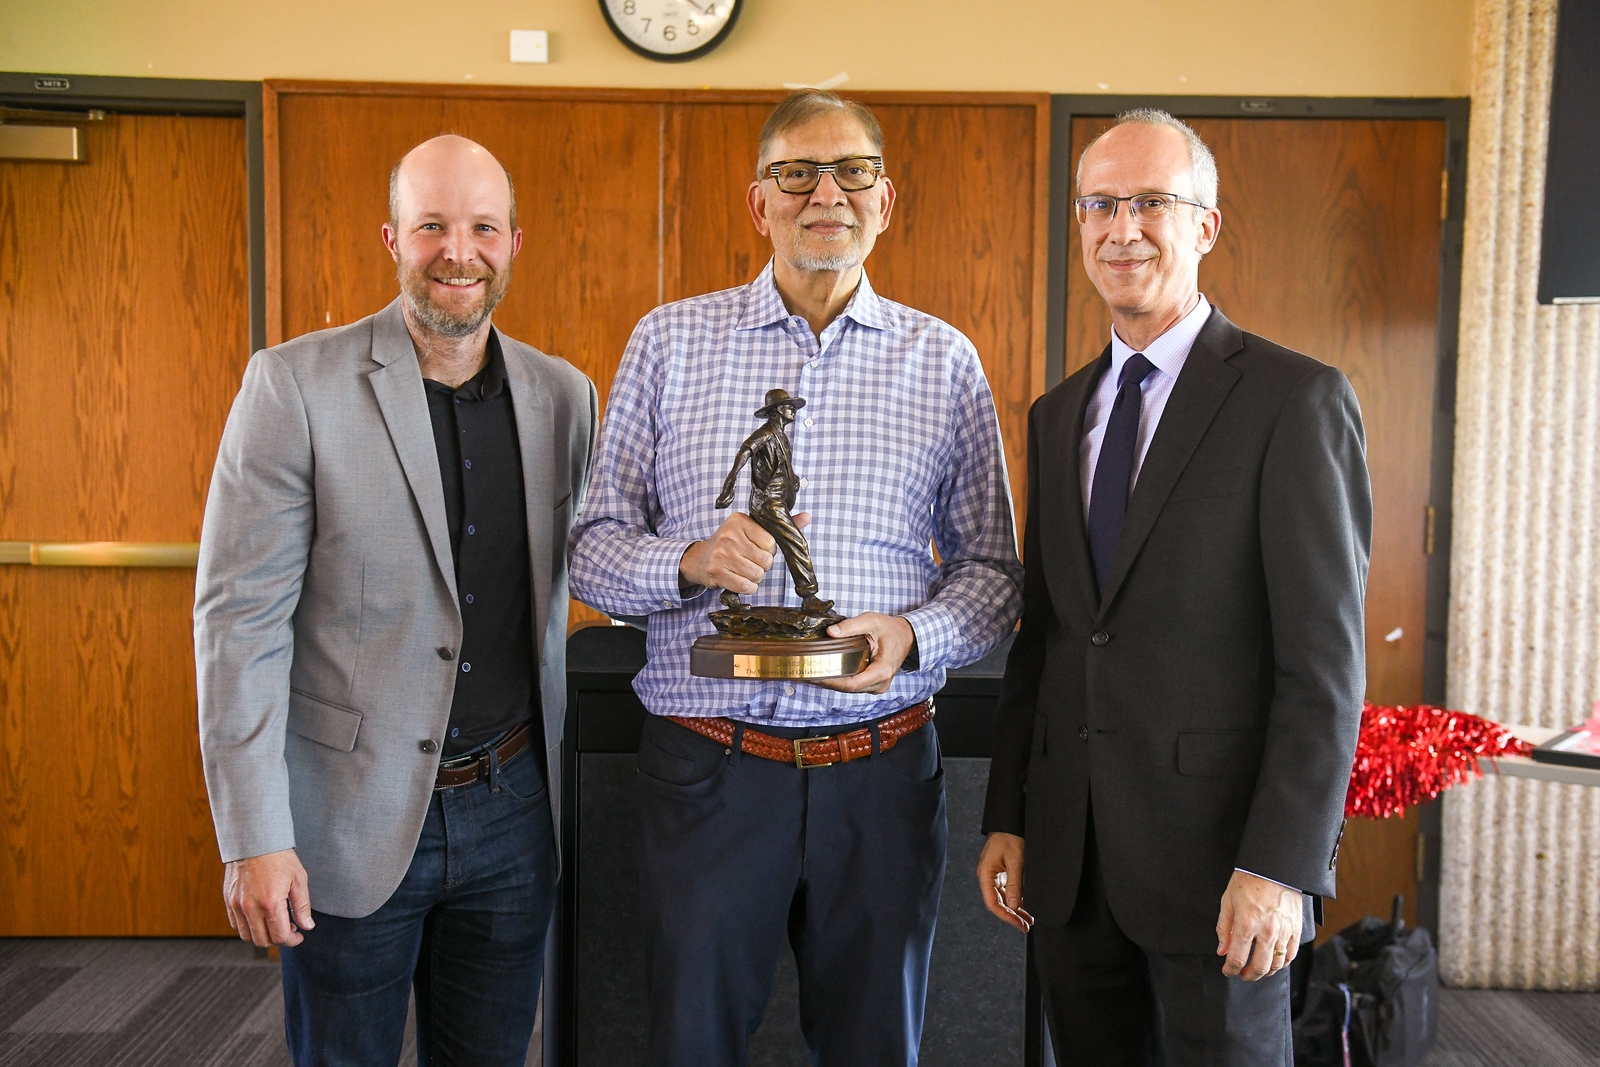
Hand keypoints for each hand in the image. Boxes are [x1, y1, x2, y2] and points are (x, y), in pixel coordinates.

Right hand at [223, 848, 313, 947]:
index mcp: (271, 902)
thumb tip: (307, 926)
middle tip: (289, 930)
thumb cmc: (279, 857)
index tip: (298, 935)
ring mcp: (237, 905)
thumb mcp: (299, 879)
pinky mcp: (228, 900)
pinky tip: (260, 917)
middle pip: (263, 941)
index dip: (292, 940)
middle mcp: (251, 907)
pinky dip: (248, 927)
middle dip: (278, 940)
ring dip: (262, 935)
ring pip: (247, 936)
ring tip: (274, 923)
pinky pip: (235, 925)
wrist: (255, 840)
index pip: (280, 936)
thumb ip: (302, 906)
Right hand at [679, 512, 809, 595]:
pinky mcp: (717, 572)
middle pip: (765, 561)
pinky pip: (746, 586)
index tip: (756, 549)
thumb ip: (779, 526)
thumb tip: (807, 517)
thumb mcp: (751, 530)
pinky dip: (747, 588)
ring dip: (754, 578)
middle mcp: (729, 535)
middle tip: (749, 561)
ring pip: (757, 575)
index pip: (771, 543)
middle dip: (762, 566)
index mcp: (739, 520)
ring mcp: (721, 554)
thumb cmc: (730, 543)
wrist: (698, 559)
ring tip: (742, 570)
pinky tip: (738, 580)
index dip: (768, 551)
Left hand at [814, 613, 915, 693]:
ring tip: (813, 673)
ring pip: (850, 689)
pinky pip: (854, 686)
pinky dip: (840, 681)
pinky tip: (827, 673)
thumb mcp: (872, 621)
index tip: (815, 676)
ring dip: (832, 682)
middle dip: (828, 682)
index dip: (832, 682)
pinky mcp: (874, 685)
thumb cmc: (891, 629)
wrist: (907, 636)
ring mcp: (878, 686)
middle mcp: (881, 683)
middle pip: (848, 689)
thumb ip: (851, 626)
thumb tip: (831, 632)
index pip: (852, 684)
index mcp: (882, 671)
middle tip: (807, 673)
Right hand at [977, 832, 1032, 931]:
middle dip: (1012, 916)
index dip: (1006, 916)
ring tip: (1028, 919)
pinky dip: (1016, 899)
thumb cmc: (1010, 837)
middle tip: (1026, 926)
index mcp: (985, 874)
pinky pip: (1007, 890)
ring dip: (1015, 909)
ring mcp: (994, 874)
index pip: (993, 903)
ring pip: (1003, 898)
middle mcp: (987, 876)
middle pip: (998, 903)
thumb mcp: (1015, 861)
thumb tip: (1014, 906)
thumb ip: (1015, 884)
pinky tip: (1025, 906)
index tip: (1019, 924)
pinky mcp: (1001, 872)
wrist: (1010, 821)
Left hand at [1216, 870, 1301, 979]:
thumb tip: (1222, 951)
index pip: (1237, 959)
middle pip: (1259, 967)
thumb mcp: (1228, 902)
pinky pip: (1291, 954)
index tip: (1227, 971)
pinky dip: (1282, 963)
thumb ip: (1224, 929)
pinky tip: (1274, 962)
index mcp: (1246, 924)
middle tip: (1241, 974)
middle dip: (1248, 975)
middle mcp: (1266, 931)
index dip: (1230, 970)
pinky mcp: (1295, 929)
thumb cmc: (1248, 881)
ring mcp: (1283, 931)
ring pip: (1276, 964)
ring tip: (1257, 970)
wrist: (1273, 867)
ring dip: (1265, 972)